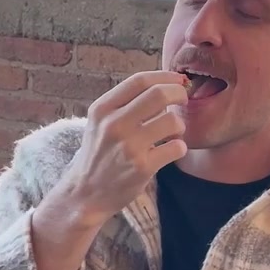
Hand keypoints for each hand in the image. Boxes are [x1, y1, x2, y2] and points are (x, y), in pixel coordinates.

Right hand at [30, 71, 188, 269]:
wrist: (85, 193)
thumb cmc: (98, 154)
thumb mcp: (100, 122)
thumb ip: (125, 103)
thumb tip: (164, 84)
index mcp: (102, 108)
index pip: (140, 80)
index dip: (165, 76)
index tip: (177, 80)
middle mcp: (114, 124)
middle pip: (159, 94)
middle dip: (179, 94)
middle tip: (183, 101)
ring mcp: (129, 146)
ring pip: (172, 120)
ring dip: (180, 125)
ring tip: (173, 132)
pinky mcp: (142, 167)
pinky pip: (176, 147)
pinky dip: (180, 147)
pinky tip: (171, 151)